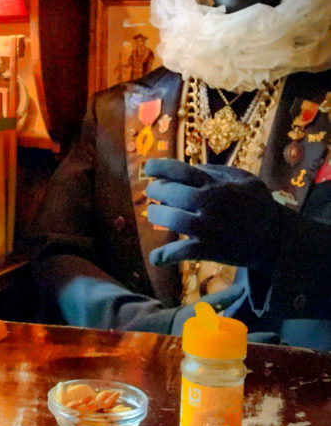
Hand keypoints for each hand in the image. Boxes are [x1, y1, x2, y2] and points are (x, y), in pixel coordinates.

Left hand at [144, 158, 278, 271]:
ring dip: (157, 215)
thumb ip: (217, 172)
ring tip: (154, 213)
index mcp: (218, 184)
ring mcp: (210, 227)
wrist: (277, 238)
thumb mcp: (245, 179)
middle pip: (171, 193)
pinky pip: (182, 251)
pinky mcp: (211, 249)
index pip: (181, 170)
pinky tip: (155, 258)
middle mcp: (211, 203)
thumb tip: (190, 168)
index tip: (148, 168)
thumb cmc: (258, 205)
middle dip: (156, 191)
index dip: (160, 167)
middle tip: (152, 192)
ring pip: (172, 219)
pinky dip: (166, 255)